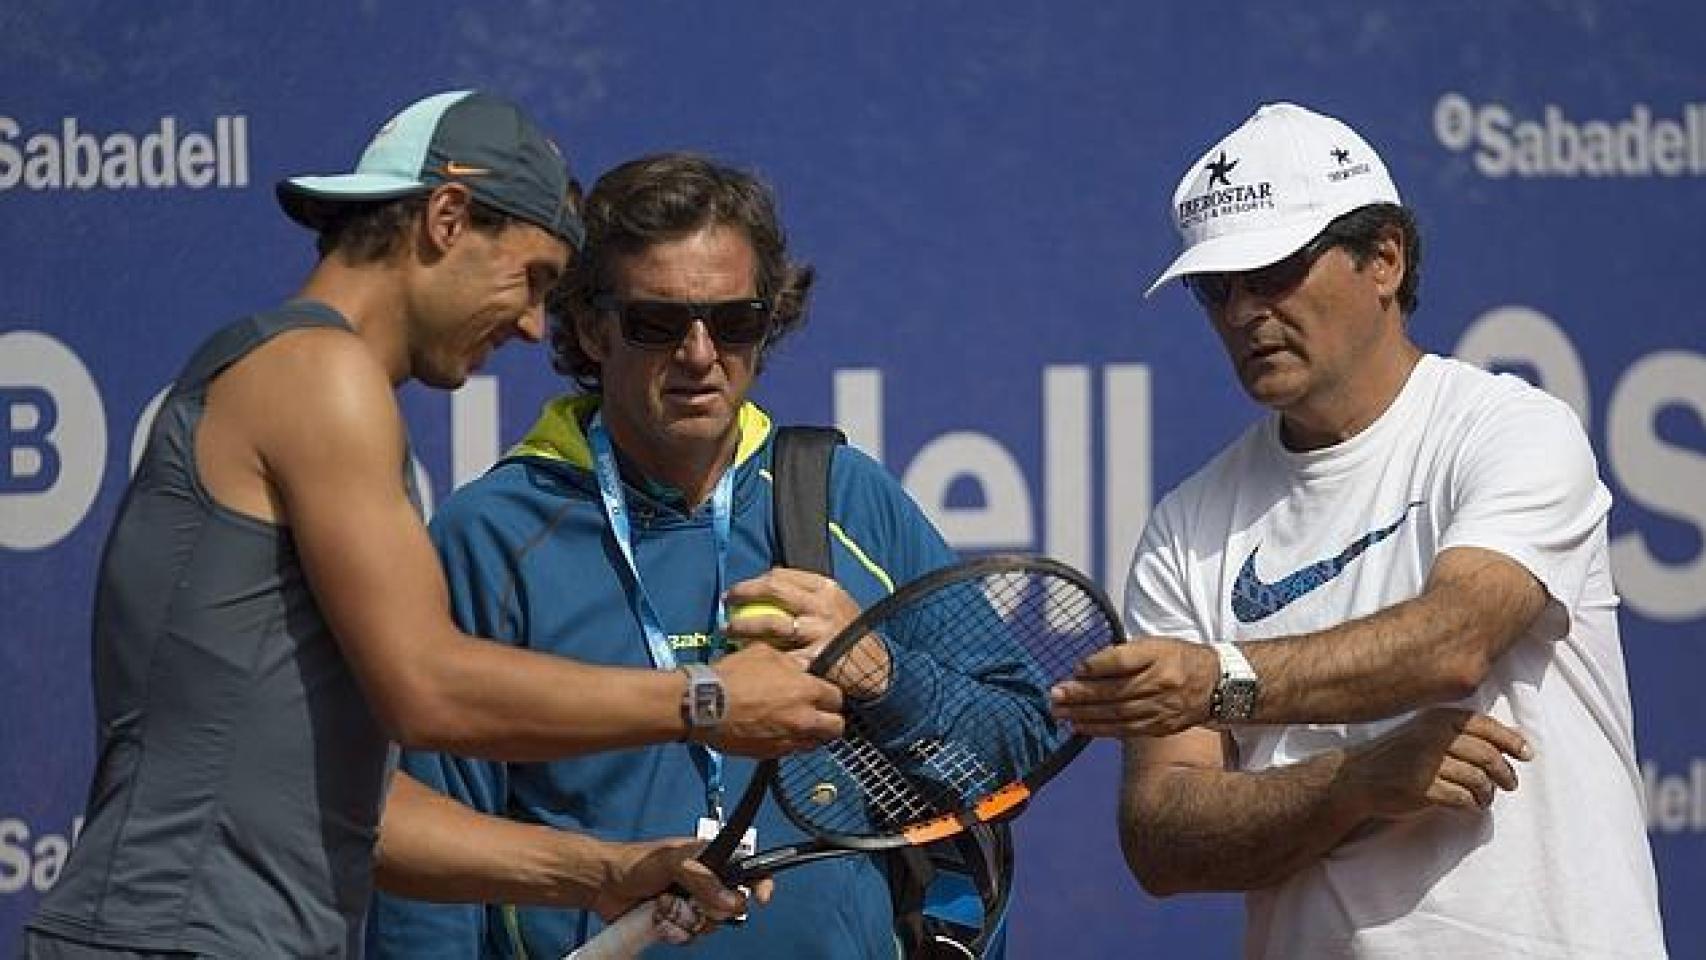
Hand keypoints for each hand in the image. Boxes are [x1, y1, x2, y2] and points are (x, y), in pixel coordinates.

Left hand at [592, 839, 773, 942]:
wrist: (604, 886)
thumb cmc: (634, 863)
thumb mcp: (672, 862)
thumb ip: (703, 877)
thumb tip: (730, 899)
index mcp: (708, 858)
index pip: (745, 869)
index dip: (759, 883)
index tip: (761, 898)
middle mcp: (703, 882)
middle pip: (729, 906)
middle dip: (708, 909)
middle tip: (689, 900)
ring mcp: (690, 904)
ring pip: (708, 926)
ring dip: (684, 920)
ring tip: (663, 905)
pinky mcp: (677, 923)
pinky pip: (689, 937)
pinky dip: (673, 931)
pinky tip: (658, 918)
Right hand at [705, 643, 844, 756]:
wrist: (704, 704)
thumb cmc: (732, 675)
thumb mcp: (765, 653)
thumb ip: (790, 664)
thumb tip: (799, 669)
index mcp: (806, 690)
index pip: (837, 697)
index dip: (830, 695)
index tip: (823, 694)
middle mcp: (804, 718)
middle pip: (836, 727)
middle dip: (831, 720)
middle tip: (820, 714)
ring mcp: (788, 739)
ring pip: (815, 744)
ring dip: (812, 735)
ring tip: (799, 726)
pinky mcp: (770, 754)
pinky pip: (791, 751)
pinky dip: (790, 743)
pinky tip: (778, 732)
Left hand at [725, 568, 891, 698]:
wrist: (877, 668)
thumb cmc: (851, 636)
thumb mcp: (837, 606)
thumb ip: (809, 596)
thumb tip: (772, 583)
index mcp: (826, 589)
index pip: (782, 575)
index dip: (755, 581)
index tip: (740, 590)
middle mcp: (822, 606)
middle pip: (774, 590)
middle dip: (744, 593)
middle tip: (727, 602)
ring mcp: (819, 632)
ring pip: (771, 623)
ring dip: (744, 626)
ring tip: (727, 630)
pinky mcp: (816, 658)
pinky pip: (781, 655)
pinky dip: (762, 656)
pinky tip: (748, 658)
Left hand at [1048, 637, 1218, 736]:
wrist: (1217, 684)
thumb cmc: (1177, 658)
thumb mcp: (1155, 644)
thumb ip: (1122, 654)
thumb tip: (1085, 669)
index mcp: (1160, 654)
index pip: (1123, 659)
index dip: (1097, 664)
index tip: (1075, 668)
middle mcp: (1162, 681)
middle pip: (1116, 690)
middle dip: (1081, 694)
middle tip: (1054, 695)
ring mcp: (1162, 707)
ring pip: (1117, 713)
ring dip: (1084, 714)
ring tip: (1060, 713)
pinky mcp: (1160, 726)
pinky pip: (1125, 729)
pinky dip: (1100, 729)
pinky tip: (1079, 726)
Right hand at [1334, 707, 1531, 820]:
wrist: (1357, 778)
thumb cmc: (1399, 755)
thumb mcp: (1427, 732)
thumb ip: (1465, 732)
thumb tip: (1516, 737)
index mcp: (1436, 718)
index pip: (1485, 726)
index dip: (1511, 741)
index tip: (1526, 755)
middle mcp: (1432, 737)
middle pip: (1487, 755)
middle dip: (1505, 773)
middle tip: (1509, 784)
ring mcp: (1425, 763)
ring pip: (1478, 779)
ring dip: (1488, 793)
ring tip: (1484, 799)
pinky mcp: (1421, 789)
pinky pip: (1462, 799)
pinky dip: (1472, 806)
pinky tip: (1469, 806)